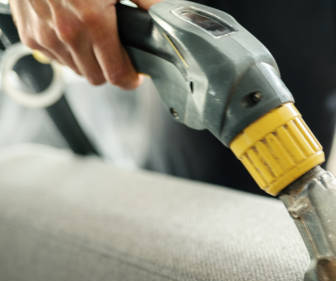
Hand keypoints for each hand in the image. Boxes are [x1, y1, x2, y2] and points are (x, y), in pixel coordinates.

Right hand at [10, 0, 159, 88]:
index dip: (131, 79)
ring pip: (75, 69)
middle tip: (117, 54)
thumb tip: (167, 14)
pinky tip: (73, 32)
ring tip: (95, 39)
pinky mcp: (29, 34)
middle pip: (96, 77)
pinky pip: (54, 57)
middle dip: (110, 69)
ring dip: (87, 61)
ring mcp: (45, 36)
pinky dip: (66, 51)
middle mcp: (67, 34)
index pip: (117, 75)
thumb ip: (147, 1)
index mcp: (93, 22)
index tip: (136, 75)